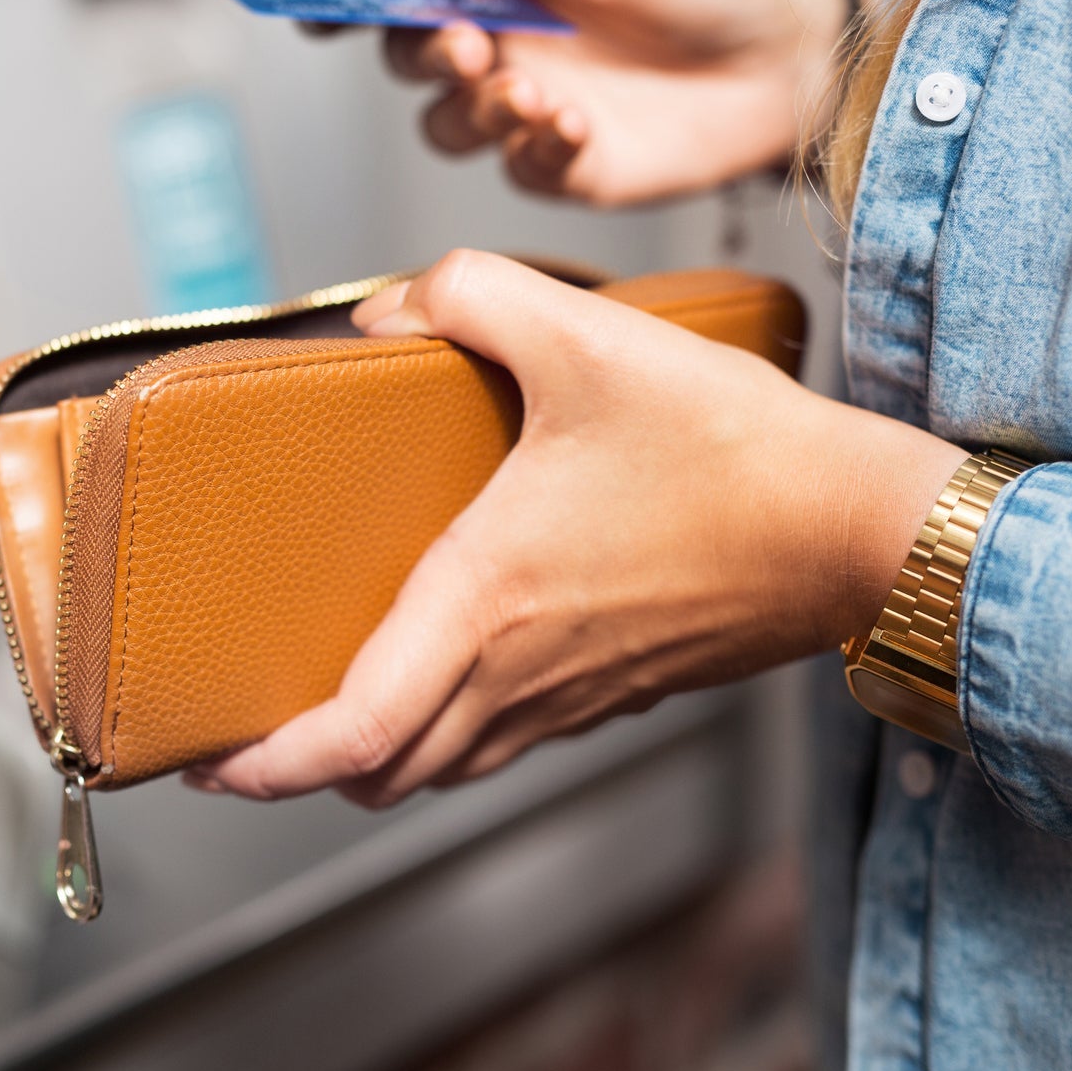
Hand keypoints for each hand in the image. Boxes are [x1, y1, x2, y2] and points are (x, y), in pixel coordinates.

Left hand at [190, 253, 962, 806]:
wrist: (862, 531)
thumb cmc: (736, 451)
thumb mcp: (589, 336)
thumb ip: (470, 295)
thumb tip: (388, 310)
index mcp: (487, 600)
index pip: (352, 733)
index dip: (267, 765)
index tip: (209, 761)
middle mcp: (519, 672)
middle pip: (382, 774)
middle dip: (302, 769)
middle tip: (246, 729)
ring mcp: (571, 698)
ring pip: (444, 769)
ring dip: (375, 757)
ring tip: (326, 709)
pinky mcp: (616, 694)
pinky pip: (505, 743)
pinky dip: (448, 736)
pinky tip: (446, 671)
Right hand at [322, 0, 855, 206]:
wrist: (790, 54)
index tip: (307, 3)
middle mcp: (501, 41)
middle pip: (406, 59)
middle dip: (423, 52)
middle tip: (469, 42)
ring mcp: (526, 108)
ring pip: (444, 126)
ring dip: (475, 109)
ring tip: (534, 90)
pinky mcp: (563, 166)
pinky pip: (514, 168)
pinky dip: (534, 146)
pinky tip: (577, 123)